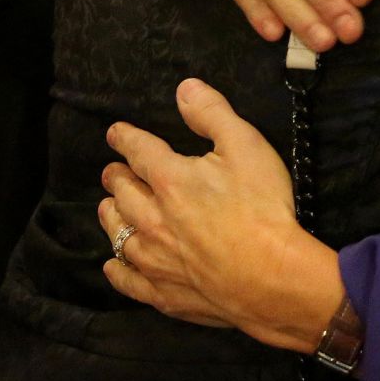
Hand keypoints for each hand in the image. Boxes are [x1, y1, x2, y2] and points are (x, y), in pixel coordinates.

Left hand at [100, 79, 342, 350]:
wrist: (271, 277)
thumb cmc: (262, 208)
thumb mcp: (246, 146)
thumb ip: (212, 113)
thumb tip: (184, 88)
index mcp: (170, 179)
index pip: (139, 151)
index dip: (124, 138)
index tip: (115, 134)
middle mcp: (152, 218)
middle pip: (123, 193)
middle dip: (116, 178)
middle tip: (113, 173)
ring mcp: (155, 258)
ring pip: (120, 234)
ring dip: (111, 217)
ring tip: (108, 208)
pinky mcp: (163, 292)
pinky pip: (129, 279)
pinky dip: (117, 269)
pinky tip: (113, 264)